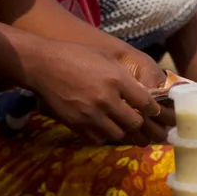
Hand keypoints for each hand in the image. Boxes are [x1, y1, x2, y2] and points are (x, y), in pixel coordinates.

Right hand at [29, 40, 168, 145]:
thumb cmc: (76, 56)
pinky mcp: (76, 124)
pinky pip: (98, 139)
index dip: (153, 109)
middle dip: (139, 121)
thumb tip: (143, 92)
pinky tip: (101, 126)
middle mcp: (106, 99)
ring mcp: (90, 114)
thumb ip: (125, 77)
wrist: (43, 65)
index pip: (146, 103)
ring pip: (118, 134)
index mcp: (117, 80)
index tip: (152, 110)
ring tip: (119, 123)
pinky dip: (103, 135)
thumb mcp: (107, 59)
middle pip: (135, 123)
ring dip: (121, 130)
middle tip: (137, 118)